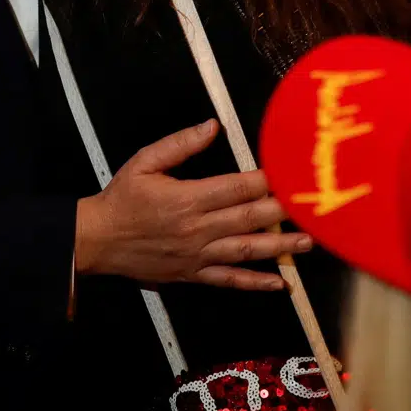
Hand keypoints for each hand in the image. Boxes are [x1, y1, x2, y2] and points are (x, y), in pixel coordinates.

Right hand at [75, 120, 310, 290]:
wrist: (97, 241)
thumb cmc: (122, 198)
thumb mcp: (144, 162)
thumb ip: (179, 144)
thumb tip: (212, 127)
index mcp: (188, 199)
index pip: (236, 188)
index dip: (266, 181)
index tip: (291, 175)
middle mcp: (198, 229)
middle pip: (249, 218)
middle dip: (284, 212)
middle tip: (313, 208)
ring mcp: (198, 255)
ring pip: (246, 251)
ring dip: (280, 248)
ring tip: (308, 243)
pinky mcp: (193, 275)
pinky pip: (229, 281)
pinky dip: (255, 283)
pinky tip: (280, 283)